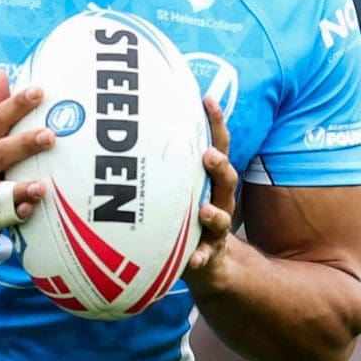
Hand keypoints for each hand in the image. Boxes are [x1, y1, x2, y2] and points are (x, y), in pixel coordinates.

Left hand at [185, 96, 237, 276]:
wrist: (208, 261)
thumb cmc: (185, 212)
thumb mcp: (180, 183)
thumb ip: (167, 158)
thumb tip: (134, 119)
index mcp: (210, 178)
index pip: (217, 144)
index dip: (216, 122)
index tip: (207, 99)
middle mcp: (218, 199)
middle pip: (225, 179)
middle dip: (219, 166)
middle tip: (209, 155)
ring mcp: (216, 228)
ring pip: (221, 217)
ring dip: (214, 213)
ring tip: (204, 211)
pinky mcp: (210, 253)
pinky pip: (207, 257)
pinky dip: (201, 258)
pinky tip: (194, 260)